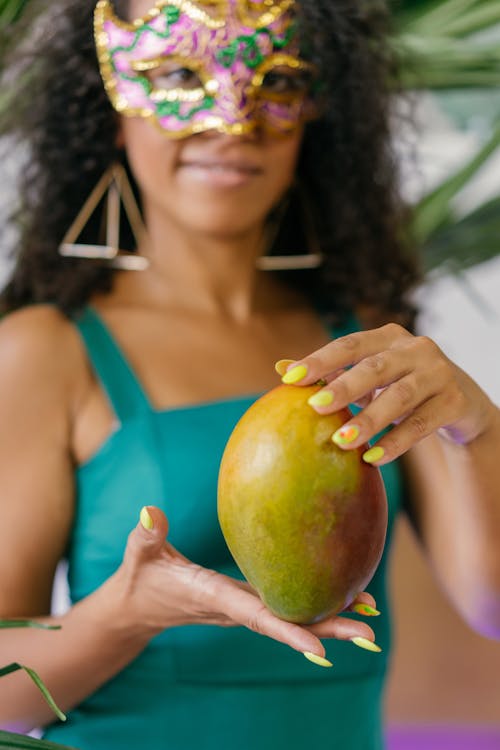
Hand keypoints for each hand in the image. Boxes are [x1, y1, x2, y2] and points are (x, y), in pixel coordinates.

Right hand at [108, 506, 379, 661]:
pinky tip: (343, 595)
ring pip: (292, 617)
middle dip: (328, 630)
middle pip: (287, 624)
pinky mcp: (246, 601)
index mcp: (212, 598)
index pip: (255, 617)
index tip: (322, 649)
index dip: (288, 632)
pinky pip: (285, 606)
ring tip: (371, 615)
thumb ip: (146, 535)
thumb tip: (149, 511)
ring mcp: (243, 608)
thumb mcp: (139, 554)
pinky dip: (314, 605)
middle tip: (371, 634)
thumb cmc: (140, 577)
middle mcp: (235, 609)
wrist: (137, 607)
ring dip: (331, 619)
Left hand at [279, 323, 496, 463]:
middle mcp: (416, 349)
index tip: (290, 378)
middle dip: (344, 387)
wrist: (462, 402)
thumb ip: (331, 372)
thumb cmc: (402, 385)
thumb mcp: (370, 376)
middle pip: (375, 367)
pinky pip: (422, 424)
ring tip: (342, 441)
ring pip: (400, 397)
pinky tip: (373, 458)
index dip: (321, 360)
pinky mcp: (455, 401)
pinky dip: (396, 442)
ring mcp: (439, 373)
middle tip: (316, 407)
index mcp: (388, 337)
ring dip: (369, 420)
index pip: (350, 344)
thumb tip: (281, 368)